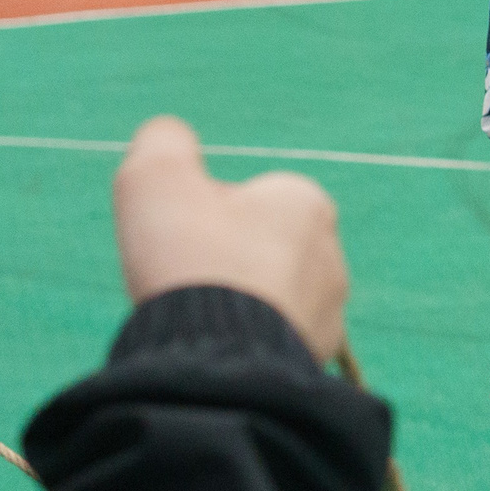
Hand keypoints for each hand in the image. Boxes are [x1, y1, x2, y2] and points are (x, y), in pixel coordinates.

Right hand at [113, 115, 348, 361]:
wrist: (219, 358)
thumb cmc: (193, 257)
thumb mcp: (157, 178)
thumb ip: (163, 143)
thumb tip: (167, 132)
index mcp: (307, 203)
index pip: (246, 199)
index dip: (200, 218)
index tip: (179, 240)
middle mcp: (332, 255)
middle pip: (256, 251)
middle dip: (219, 264)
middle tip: (184, 281)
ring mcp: (329, 312)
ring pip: (265, 299)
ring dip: (231, 306)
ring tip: (199, 318)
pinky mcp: (315, 357)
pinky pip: (269, 343)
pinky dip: (242, 345)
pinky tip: (216, 350)